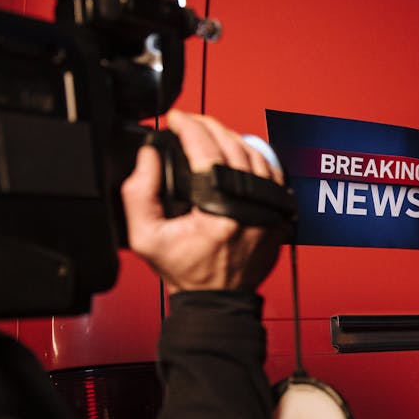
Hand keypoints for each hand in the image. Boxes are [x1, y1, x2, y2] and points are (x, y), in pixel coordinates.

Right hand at [121, 110, 287, 293]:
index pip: (206, 150)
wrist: (218, 299)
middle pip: (232, 145)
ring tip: (209, 133)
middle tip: (189, 121)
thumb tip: (148, 155)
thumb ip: (139, 193)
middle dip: (208, 125)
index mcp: (219, 211)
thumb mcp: (146, 237)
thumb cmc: (186, 270)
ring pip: (255, 154)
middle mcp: (251, 207)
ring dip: (231, 137)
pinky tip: (236, 152)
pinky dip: (254, 156)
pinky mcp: (279, 214)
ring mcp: (270, 210)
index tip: (175, 119)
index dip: (188, 127)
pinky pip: (272, 172)